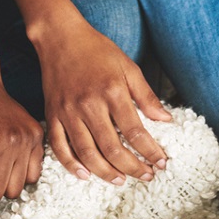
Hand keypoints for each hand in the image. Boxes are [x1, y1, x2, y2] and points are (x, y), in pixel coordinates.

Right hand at [36, 18, 171, 183]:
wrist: (60, 37)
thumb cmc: (97, 50)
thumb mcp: (128, 67)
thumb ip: (146, 96)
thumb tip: (165, 120)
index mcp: (112, 92)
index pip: (135, 131)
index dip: (150, 151)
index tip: (161, 163)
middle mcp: (89, 105)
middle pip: (112, 148)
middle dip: (132, 167)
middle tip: (146, 176)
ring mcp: (68, 112)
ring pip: (87, 153)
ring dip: (105, 172)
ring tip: (120, 181)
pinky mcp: (52, 115)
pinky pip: (59, 146)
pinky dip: (71, 164)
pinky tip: (85, 175)